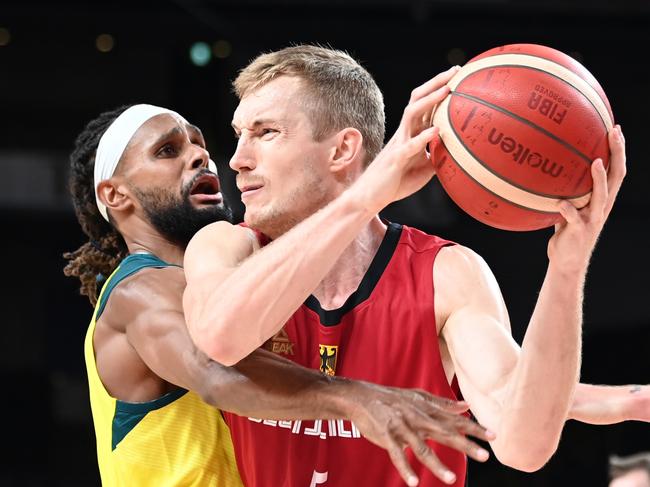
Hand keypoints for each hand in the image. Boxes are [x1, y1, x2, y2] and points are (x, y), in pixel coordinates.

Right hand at [347, 381, 494, 485]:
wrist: (361, 397)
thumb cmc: (392, 398)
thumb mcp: (418, 396)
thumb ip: (442, 403)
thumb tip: (465, 405)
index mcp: (427, 410)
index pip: (454, 420)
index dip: (473, 428)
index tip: (494, 435)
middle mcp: (418, 418)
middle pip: (445, 433)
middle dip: (466, 445)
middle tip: (485, 456)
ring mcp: (402, 428)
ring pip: (422, 449)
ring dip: (437, 465)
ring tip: (452, 479)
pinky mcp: (387, 436)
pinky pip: (397, 455)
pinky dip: (405, 468)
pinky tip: (413, 482)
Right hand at [355, 66, 459, 213]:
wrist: (369, 197)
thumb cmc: (395, 183)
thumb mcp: (423, 169)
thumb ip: (437, 156)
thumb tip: (458, 153)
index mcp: (411, 133)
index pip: (425, 105)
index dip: (440, 88)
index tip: (458, 74)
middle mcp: (404, 133)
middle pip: (418, 100)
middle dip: (436, 83)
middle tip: (456, 71)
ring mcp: (399, 144)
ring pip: (412, 115)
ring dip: (430, 101)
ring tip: (447, 90)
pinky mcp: (395, 160)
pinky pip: (410, 146)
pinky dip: (423, 137)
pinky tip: (436, 130)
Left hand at [547, 125, 626, 272]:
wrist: (566, 260)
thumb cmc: (565, 230)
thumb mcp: (566, 205)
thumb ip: (564, 189)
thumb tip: (548, 167)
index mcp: (601, 198)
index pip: (616, 169)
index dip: (618, 150)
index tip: (615, 128)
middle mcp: (602, 206)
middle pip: (617, 176)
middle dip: (618, 154)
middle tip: (614, 133)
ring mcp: (593, 218)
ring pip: (601, 196)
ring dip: (600, 179)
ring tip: (596, 162)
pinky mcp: (580, 231)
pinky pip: (574, 218)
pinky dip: (568, 210)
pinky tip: (560, 203)